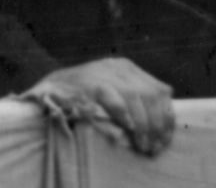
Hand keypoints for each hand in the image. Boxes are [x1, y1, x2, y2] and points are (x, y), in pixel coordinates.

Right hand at [20, 57, 174, 155]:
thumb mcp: (112, 88)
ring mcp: (103, 73)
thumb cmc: (82, 95)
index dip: (166, 116)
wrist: (48, 90)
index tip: (166, 139)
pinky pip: (113, 100)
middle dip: (157, 124)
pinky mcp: (89, 84)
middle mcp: (117, 67)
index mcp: (126, 68)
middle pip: (151, 95)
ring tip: (143, 146)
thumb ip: (135, 93)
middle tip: (155, 147)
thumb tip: (168, 96)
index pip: (159, 90)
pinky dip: (124, 116)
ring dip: (143, 126)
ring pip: (136, 98)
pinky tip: (129, 131)